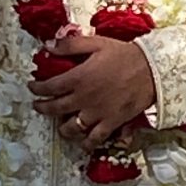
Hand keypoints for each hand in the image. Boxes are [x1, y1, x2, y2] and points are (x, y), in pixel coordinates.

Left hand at [28, 36, 155, 150]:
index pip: (49, 87)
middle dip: (43, 108)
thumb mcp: (96, 43)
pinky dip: (87, 142)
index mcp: (78, 78)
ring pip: (72, 127)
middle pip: (56, 108)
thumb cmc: (124, 55)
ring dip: (62, 128)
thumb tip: (48, 47)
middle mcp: (84, 98)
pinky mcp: (112, 123)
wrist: (153, 70)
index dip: (37, 88)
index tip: (32, 88)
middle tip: (38, 106)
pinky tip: (83, 142)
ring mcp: (98, 113)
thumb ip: (70, 45)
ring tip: (59, 126)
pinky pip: (96, 138)